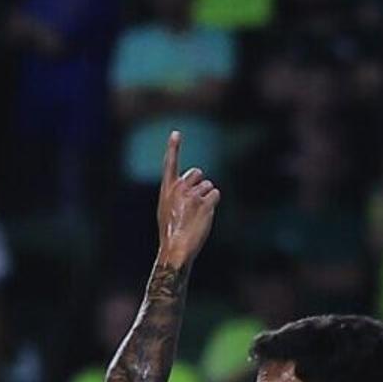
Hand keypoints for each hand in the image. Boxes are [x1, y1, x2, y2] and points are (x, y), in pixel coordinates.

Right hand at [154, 130, 221, 269]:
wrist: (176, 247)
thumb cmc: (171, 230)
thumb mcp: (166, 208)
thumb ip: (176, 194)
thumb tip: (193, 186)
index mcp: (167, 189)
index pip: (170, 163)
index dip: (173, 147)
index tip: (176, 133)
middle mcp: (179, 188)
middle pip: (197, 172)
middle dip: (199, 183)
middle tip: (194, 202)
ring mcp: (193, 195)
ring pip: (208, 185)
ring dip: (206, 197)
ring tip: (196, 214)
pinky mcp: (206, 203)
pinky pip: (215, 194)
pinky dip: (213, 204)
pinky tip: (204, 215)